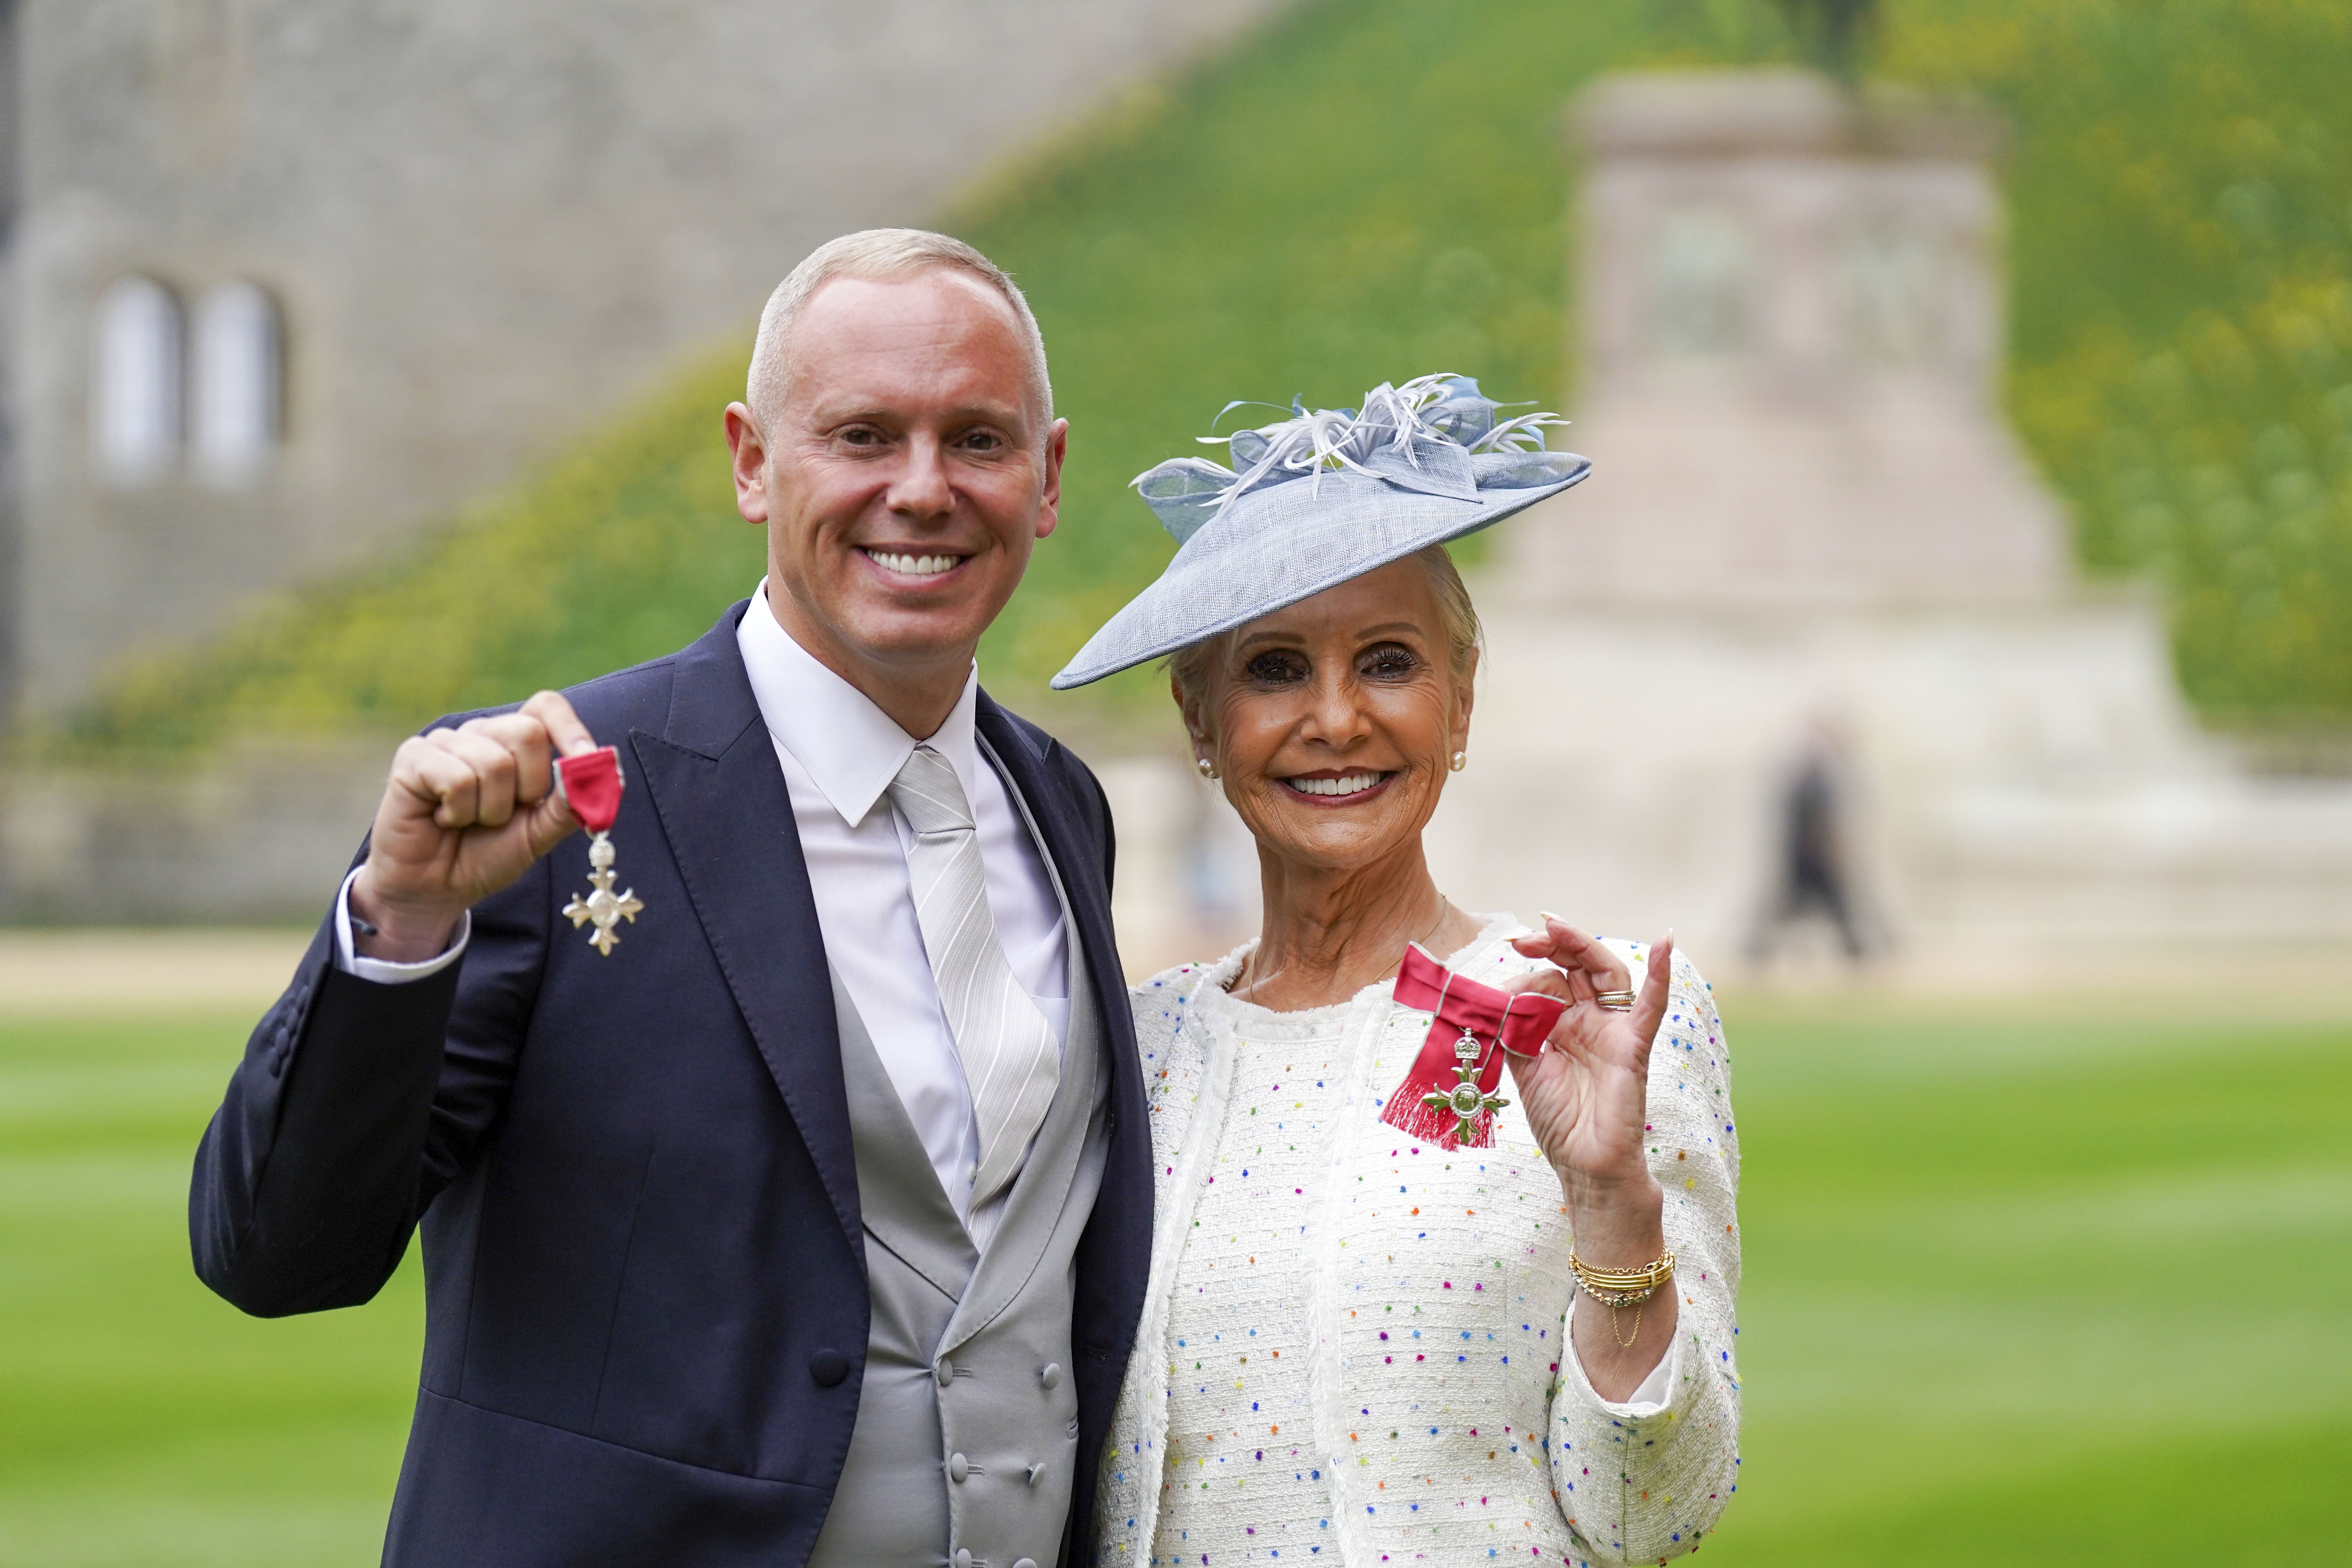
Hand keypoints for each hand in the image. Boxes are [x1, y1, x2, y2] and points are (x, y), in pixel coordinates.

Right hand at [350, 691, 598, 960]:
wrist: (437, 888)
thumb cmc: (487, 855)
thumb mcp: (539, 834)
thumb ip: (569, 805)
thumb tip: (599, 772)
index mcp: (513, 743)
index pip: (546, 707)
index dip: (570, 729)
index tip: (587, 760)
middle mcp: (481, 733)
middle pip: (527, 732)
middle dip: (527, 787)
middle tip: (503, 815)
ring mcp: (445, 742)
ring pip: (493, 762)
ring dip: (490, 810)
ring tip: (469, 821)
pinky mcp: (413, 757)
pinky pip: (457, 778)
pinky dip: (458, 812)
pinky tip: (443, 819)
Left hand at [1499, 918, 1672, 1234]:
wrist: (1585, 1166)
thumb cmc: (1559, 1120)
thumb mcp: (1524, 1067)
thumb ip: (1515, 1029)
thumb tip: (1502, 993)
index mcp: (1562, 1023)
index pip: (1547, 979)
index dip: (1524, 970)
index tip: (1500, 963)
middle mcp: (1590, 1020)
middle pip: (1576, 965)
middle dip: (1549, 944)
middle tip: (1522, 936)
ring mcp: (1613, 1030)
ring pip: (1606, 973)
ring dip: (1581, 944)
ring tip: (1554, 926)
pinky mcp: (1633, 1046)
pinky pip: (1652, 1006)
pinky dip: (1660, 974)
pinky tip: (1667, 941)